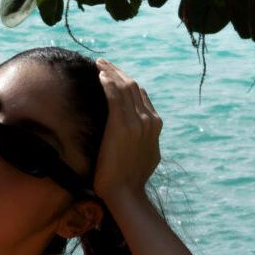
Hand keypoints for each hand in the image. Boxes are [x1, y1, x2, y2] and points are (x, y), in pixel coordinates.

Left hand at [91, 58, 161, 204]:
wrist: (125, 192)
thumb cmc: (131, 178)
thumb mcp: (146, 154)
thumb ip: (145, 139)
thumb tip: (141, 134)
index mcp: (155, 125)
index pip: (141, 94)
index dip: (126, 81)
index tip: (113, 74)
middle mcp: (149, 120)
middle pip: (133, 86)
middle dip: (118, 71)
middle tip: (103, 63)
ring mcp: (137, 122)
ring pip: (124, 87)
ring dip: (111, 72)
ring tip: (99, 63)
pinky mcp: (122, 125)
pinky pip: (115, 96)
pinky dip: (108, 83)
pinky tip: (100, 75)